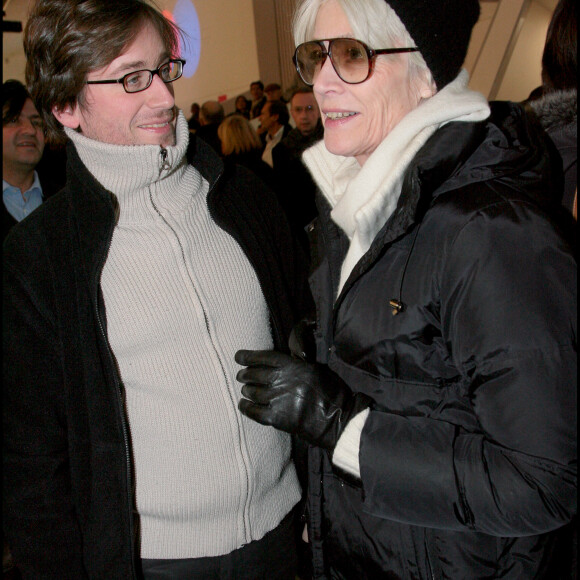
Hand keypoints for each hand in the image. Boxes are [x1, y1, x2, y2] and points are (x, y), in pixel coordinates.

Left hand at [235, 350, 372, 450]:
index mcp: (293, 366)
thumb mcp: (316, 369)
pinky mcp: (277, 418)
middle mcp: (283, 381)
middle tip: (242, 376)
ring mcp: (278, 400)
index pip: (264, 357)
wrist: (338, 419)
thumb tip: (282, 360)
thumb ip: (298, 363)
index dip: (248, 356)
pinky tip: (244, 405)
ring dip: (246, 390)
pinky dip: (246, 407)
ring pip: (253, 392)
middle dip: (245, 374)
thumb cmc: (331, 392)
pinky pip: (255, 411)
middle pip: (255, 374)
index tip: (238, 356)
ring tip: (246, 390)